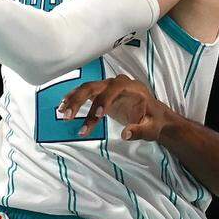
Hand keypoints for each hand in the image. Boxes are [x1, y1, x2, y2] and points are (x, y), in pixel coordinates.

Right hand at [56, 75, 172, 141]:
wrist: (154, 116)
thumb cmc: (154, 121)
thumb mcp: (150, 128)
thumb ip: (139, 130)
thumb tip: (126, 135)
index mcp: (133, 88)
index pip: (116, 88)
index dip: (105, 99)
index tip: (97, 115)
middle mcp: (118, 84)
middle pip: (96, 86)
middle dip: (80, 100)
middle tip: (69, 116)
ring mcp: (109, 87)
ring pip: (88, 89)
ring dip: (74, 100)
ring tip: (63, 113)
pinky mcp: (102, 94)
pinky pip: (86, 94)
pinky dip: (74, 100)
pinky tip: (64, 108)